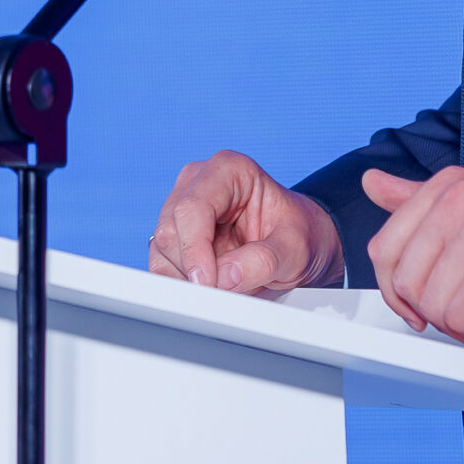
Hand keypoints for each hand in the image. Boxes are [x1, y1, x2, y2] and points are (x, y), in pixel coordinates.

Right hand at [148, 150, 345, 295]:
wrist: (302, 244)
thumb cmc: (300, 235)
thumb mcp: (295, 250)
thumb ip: (263, 261)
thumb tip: (224, 278)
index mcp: (229, 170)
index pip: (192, 208)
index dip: (194, 249)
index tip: (208, 283)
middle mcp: (198, 183)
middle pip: (171, 230)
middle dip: (193, 268)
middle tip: (224, 292)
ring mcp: (182, 207)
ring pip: (162, 249)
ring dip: (188, 278)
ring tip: (227, 286)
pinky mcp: (176, 235)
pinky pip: (162, 264)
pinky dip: (182, 283)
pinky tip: (211, 287)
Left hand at [362, 167, 463, 354]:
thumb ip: (419, 197)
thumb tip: (371, 182)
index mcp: (446, 184)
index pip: (384, 249)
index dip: (398, 291)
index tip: (424, 308)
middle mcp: (459, 197)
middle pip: (405, 282)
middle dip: (434, 314)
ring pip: (433, 305)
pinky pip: (463, 319)